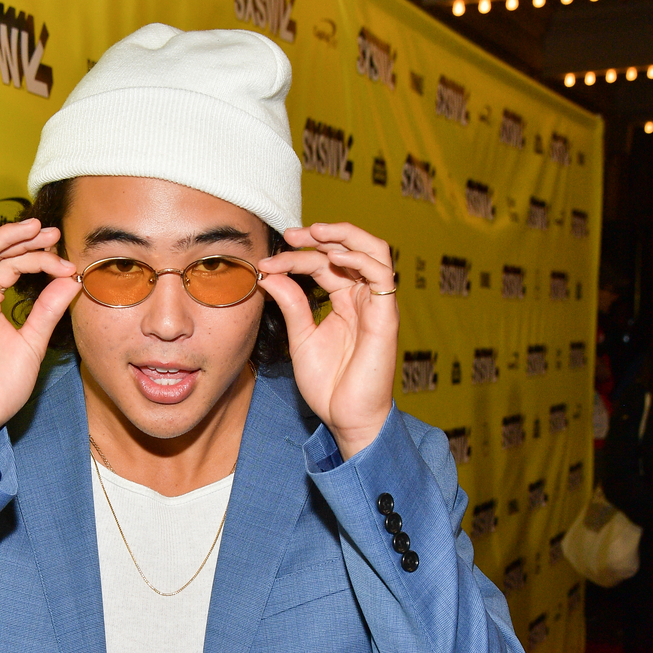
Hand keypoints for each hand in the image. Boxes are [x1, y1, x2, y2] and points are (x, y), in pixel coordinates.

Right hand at [0, 219, 79, 462]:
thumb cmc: (0, 388)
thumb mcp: (34, 343)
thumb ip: (48, 311)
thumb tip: (70, 281)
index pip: (13, 267)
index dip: (39, 259)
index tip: (68, 264)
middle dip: (25, 240)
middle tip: (52, 232)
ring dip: (4, 238)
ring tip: (33, 228)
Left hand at [256, 222, 397, 458]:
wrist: (344, 417)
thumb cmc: (328, 385)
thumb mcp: (301, 338)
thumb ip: (291, 305)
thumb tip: (270, 274)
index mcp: (344, 300)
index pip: (322, 264)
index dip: (295, 257)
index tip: (266, 263)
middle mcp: (362, 297)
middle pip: (348, 249)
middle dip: (320, 236)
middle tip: (289, 235)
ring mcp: (376, 305)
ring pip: (373, 251)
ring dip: (345, 236)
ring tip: (314, 234)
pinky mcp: (386, 316)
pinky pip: (383, 275)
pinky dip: (361, 258)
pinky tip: (334, 257)